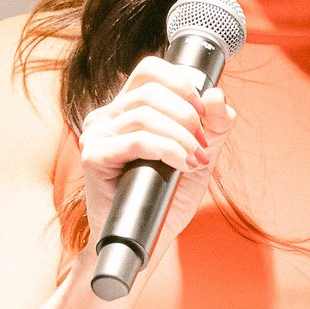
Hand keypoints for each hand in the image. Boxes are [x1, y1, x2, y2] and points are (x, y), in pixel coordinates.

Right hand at [76, 54, 235, 273]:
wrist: (147, 238)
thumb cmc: (167, 196)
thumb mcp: (200, 154)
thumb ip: (214, 125)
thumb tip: (216, 94)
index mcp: (127, 107)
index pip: (150, 70)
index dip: (181, 83)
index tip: (203, 111)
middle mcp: (107, 116)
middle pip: (151, 90)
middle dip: (187, 115)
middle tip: (202, 144)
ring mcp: (97, 134)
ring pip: (145, 114)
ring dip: (180, 136)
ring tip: (194, 159)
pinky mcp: (93, 156)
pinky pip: (136, 140)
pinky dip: (167, 149)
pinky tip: (182, 164)